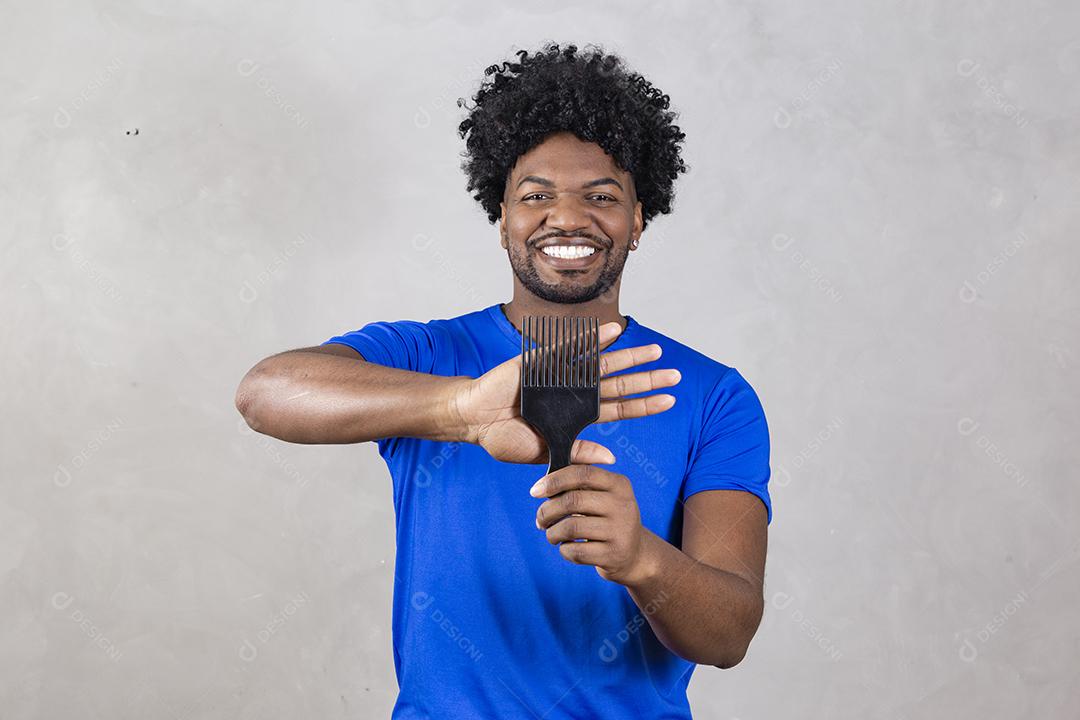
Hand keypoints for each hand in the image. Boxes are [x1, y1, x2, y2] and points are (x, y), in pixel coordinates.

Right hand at [450, 321, 680, 464]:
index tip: (670, 401)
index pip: (619, 409)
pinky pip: (573, 348)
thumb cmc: (504, 438)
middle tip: (676, 375)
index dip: (644, 406)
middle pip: (619, 385)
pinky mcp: (543, 362)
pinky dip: (593, 340)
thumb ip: (576, 451)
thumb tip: (610, 457)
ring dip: (629, 357)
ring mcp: (561, 376)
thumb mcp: (544, 453)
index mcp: (576, 416)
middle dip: (647, 380)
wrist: (474, 420)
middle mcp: (575, 393)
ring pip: (603, 365)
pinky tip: (614, 332)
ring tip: (655, 350)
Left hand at [531, 464, 659, 584]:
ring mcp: (620, 531)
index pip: (582, 473)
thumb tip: (542, 487)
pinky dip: (564, 550)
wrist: (634, 555)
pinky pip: (576, 551)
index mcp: (619, 484)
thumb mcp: (604, 495)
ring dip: (553, 533)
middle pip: (573, 501)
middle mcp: (623, 505)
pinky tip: (568, 548)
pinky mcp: (614, 555)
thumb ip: (579, 483)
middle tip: (541, 520)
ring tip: (552, 535)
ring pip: (571, 527)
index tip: (535, 491)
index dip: (554, 480)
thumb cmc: (607, 520)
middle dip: (548, 510)